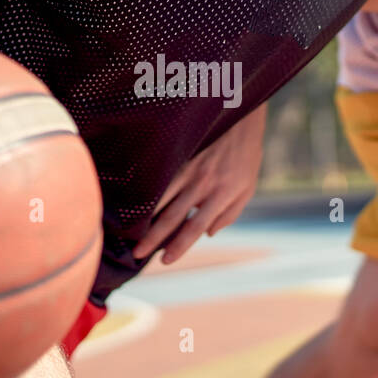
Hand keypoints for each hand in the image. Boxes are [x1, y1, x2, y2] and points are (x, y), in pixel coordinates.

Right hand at [132, 102, 266, 264]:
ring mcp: (189, 167)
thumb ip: (229, 214)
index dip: (180, 245)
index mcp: (221, 195)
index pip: (196, 226)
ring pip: (161, 196)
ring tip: (130, 231)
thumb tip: (208, 234)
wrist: (242, 116)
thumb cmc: (246, 156)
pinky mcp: (180, 154)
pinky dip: (147, 191)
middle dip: (154, 237)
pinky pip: (161, 176)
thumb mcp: (247, 189)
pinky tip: (134, 202)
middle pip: (173, 216)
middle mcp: (202, 183)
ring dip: (145, 216)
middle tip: (138, 253)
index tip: (165, 260)